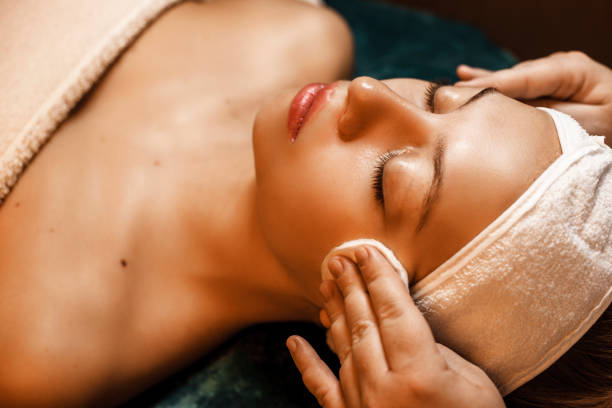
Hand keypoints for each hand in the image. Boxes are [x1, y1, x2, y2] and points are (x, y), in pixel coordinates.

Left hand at [286, 246, 504, 407]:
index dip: (379, 276)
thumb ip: (437, 353)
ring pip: (342, 347)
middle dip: (351, 286)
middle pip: (363, 322)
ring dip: (334, 312)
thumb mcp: (474, 386)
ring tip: (326, 283)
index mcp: (420, 376)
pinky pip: (322, 388)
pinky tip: (295, 341)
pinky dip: (307, 363)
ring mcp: (362, 406)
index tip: (366, 251)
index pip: (394, 311)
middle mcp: (384, 388)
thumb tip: (405, 327)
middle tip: (339, 258)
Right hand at [456, 51, 611, 144]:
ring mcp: (550, 78)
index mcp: (570, 71)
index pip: (521, 77)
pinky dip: (490, 85)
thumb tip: (514, 117)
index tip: (460, 93)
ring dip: (481, 91)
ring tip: (448, 92)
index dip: (489, 86)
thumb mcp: (592, 125)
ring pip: (509, 86)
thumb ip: (553, 119)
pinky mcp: (546, 89)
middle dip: (480, 89)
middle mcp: (556, 69)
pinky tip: (465, 73)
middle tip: (445, 99)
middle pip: (510, 80)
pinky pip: (513, 87)